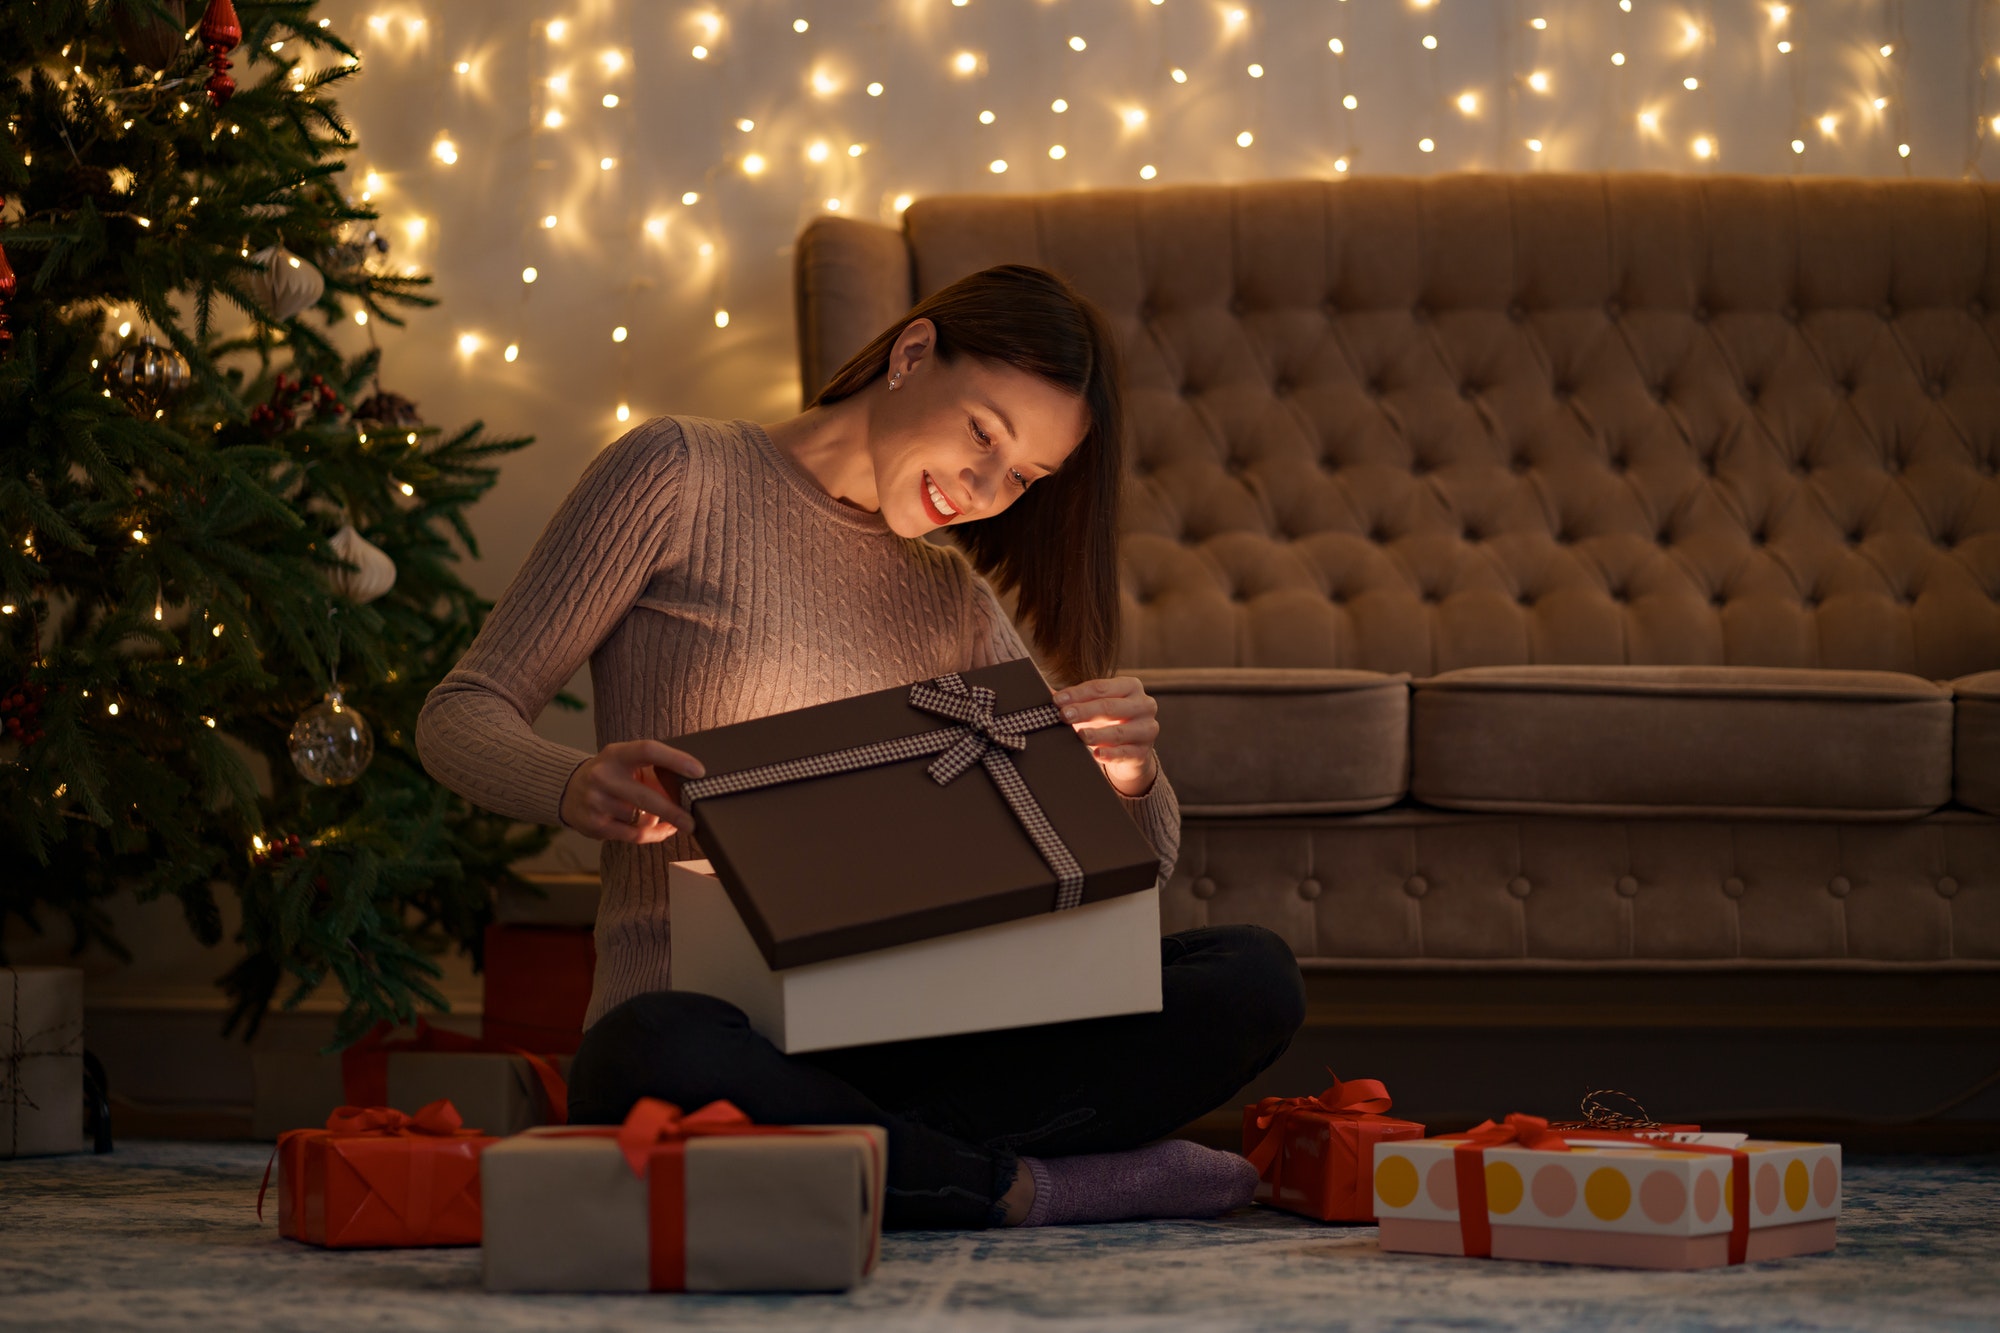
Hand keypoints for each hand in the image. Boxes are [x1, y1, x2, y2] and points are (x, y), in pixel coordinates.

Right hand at [560, 740, 704, 843]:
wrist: (569, 790)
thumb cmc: (611, 775)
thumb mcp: (628, 764)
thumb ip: (655, 773)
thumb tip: (687, 792)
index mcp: (615, 754)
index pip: (648, 750)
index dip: (675, 759)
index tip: (699, 771)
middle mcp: (602, 776)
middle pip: (645, 796)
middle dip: (673, 811)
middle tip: (694, 821)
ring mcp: (596, 802)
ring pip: (640, 818)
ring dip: (659, 820)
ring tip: (666, 816)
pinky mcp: (595, 825)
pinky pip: (634, 835)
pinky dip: (653, 834)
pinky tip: (663, 830)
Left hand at [1053, 676, 1160, 797]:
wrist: (1131, 749)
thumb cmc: (1108, 720)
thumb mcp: (1095, 706)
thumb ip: (1074, 699)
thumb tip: (1041, 692)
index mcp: (1131, 687)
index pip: (1100, 687)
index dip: (1077, 694)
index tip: (1057, 701)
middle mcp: (1144, 705)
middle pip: (1110, 707)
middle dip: (1084, 711)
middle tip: (1064, 716)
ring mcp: (1147, 729)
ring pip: (1120, 731)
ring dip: (1097, 734)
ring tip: (1079, 736)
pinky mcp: (1144, 752)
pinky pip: (1126, 753)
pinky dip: (1110, 755)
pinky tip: (1096, 755)